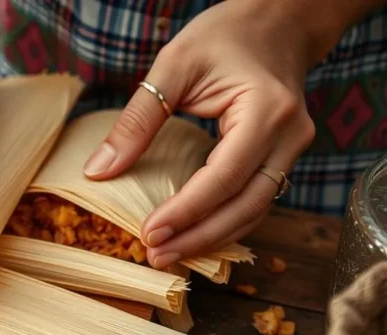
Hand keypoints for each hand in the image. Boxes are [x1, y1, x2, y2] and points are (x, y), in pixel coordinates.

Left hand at [82, 0, 343, 268]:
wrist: (276, 21)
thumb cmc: (223, 36)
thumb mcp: (173, 66)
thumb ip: (137, 120)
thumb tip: (98, 171)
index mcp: (266, 111)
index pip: (224, 176)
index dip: (187, 211)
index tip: (149, 233)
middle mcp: (289, 136)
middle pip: (246, 205)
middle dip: (199, 236)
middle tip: (155, 255)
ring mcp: (292, 150)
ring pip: (255, 210)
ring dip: (211, 238)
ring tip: (167, 254)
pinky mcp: (281, 158)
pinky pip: (254, 200)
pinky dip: (224, 223)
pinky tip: (191, 237)